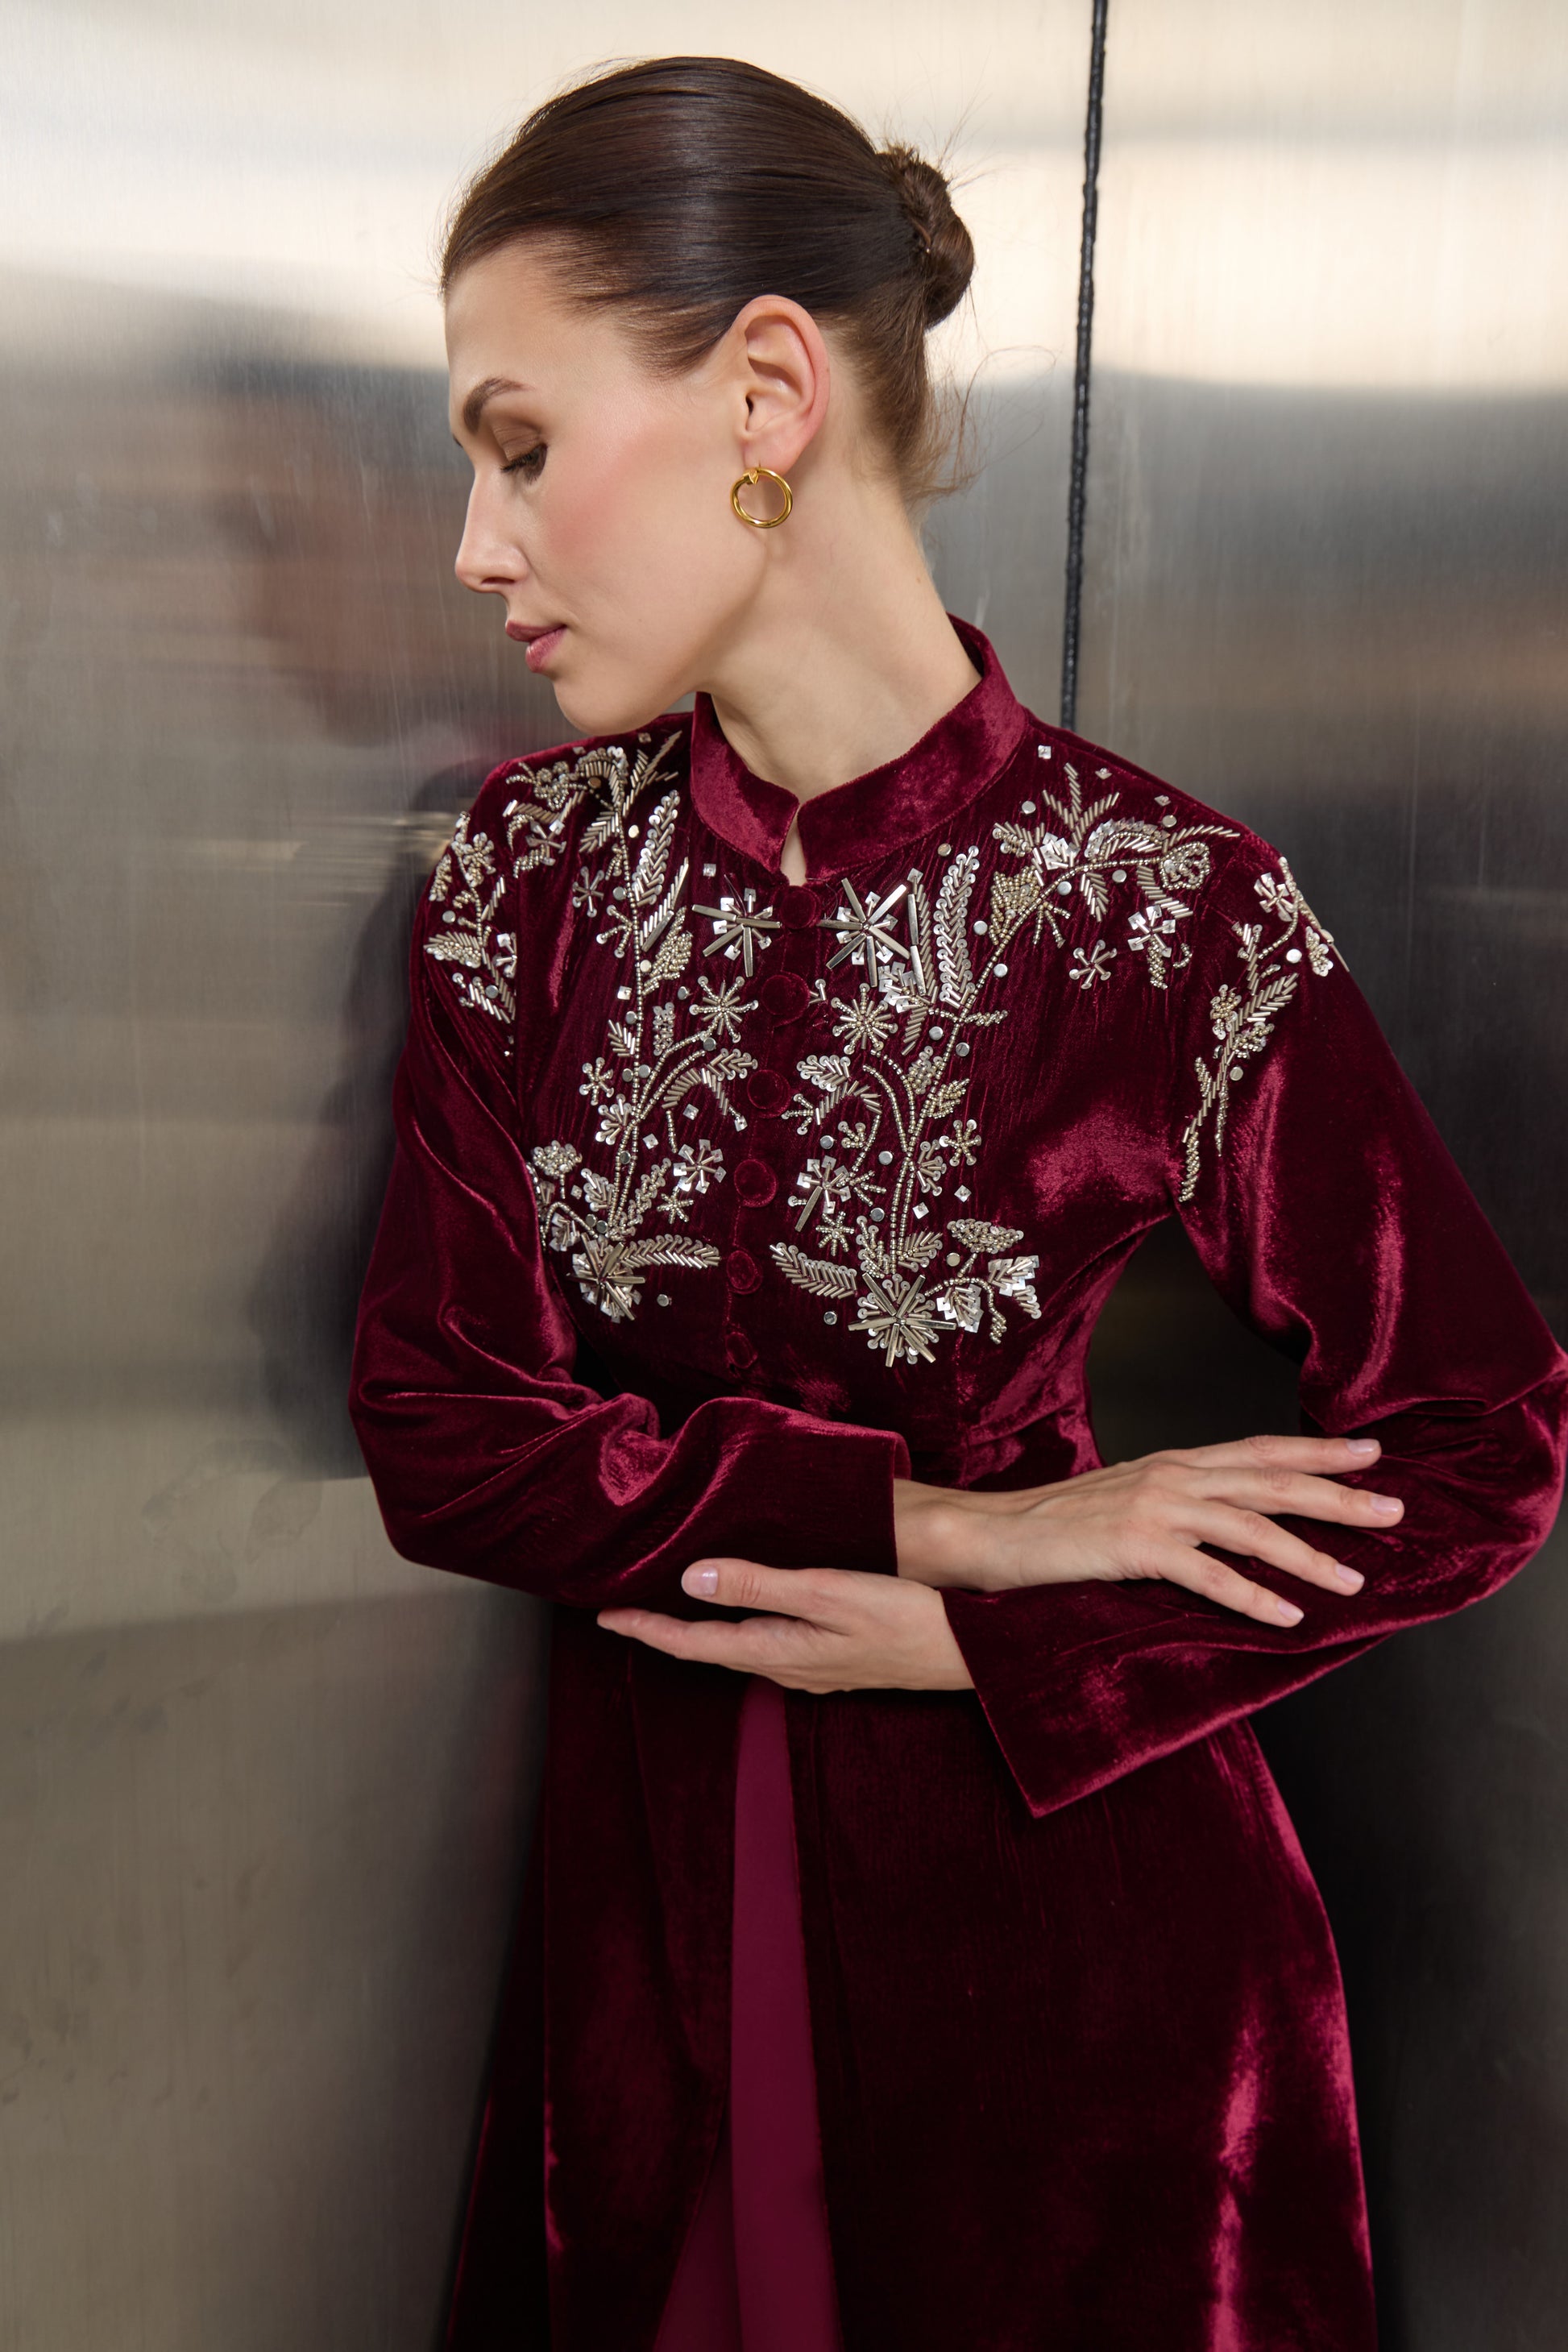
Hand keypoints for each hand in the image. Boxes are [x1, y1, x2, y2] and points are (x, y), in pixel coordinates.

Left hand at [597, 1561, 972, 1692]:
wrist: (969, 1653)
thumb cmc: (903, 1618)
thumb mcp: (826, 1592)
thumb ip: (759, 1585)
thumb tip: (693, 1578)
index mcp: (776, 1651)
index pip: (692, 1643)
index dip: (644, 1629)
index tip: (603, 1617)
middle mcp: (787, 1667)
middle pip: (710, 1651)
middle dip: (665, 1632)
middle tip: (624, 1612)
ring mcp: (812, 1669)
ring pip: (739, 1650)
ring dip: (702, 1632)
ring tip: (672, 1609)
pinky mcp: (834, 1661)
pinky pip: (769, 1645)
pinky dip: (741, 1628)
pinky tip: (747, 1613)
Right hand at [895, 1434, 1404, 1628]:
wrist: (992, 1533)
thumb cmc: (1057, 1526)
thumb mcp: (1128, 1501)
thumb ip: (1179, 1505)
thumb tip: (1230, 1523)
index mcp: (1174, 1462)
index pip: (1261, 1449)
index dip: (1319, 1450)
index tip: (1372, 1453)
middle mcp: (1172, 1476)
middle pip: (1272, 1481)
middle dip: (1339, 1496)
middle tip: (1394, 1510)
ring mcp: (1155, 1508)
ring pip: (1252, 1527)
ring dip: (1309, 1556)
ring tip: (1355, 1580)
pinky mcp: (1136, 1547)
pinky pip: (1208, 1574)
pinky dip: (1253, 1595)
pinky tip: (1286, 1616)